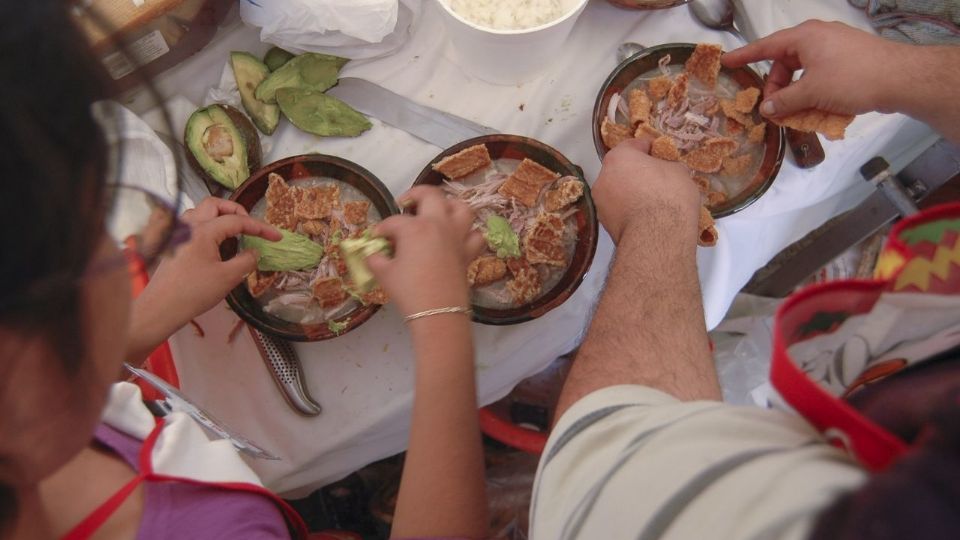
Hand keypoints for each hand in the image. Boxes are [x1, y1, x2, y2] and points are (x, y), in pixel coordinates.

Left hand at [128, 197, 279, 361]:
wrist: (161, 308)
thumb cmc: (194, 292)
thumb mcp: (228, 277)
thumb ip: (246, 261)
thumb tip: (254, 253)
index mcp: (204, 230)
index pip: (237, 221)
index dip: (261, 227)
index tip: (277, 237)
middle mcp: (189, 225)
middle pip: (215, 204)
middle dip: (237, 211)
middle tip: (251, 227)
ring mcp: (178, 233)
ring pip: (201, 212)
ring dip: (220, 216)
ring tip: (235, 232)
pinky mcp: (173, 244)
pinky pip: (193, 224)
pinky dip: (209, 226)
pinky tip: (217, 244)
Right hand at [367, 186, 483, 317]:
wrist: (438, 312)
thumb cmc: (408, 291)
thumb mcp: (384, 274)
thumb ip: (375, 259)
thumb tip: (373, 254)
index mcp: (414, 227)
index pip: (393, 221)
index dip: (382, 229)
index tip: (376, 237)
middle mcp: (439, 224)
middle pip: (431, 195)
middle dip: (416, 194)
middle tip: (406, 203)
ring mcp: (457, 236)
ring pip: (461, 208)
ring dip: (449, 206)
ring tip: (438, 213)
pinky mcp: (469, 252)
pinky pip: (475, 235)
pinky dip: (468, 234)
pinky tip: (458, 238)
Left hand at [593, 138, 698, 243]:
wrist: (657, 238)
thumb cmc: (669, 196)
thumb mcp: (679, 172)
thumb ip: (669, 166)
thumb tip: (668, 171)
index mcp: (618, 157)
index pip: (633, 145)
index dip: (649, 148)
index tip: (659, 153)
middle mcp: (603, 178)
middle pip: (622, 170)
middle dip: (638, 173)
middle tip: (658, 179)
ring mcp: (601, 204)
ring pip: (618, 192)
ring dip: (632, 194)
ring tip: (653, 202)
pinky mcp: (605, 225)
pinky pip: (620, 211)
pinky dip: (631, 212)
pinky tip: (648, 218)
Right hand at [722, 20, 905, 118]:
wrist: (900, 78)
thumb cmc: (852, 78)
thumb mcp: (812, 92)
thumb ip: (785, 101)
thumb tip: (766, 108)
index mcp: (804, 37)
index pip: (766, 46)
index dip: (744, 56)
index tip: (726, 62)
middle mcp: (817, 38)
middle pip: (785, 63)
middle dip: (778, 88)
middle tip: (775, 110)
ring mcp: (835, 48)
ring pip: (804, 72)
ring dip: (797, 94)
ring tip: (797, 115)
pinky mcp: (848, 61)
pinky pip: (821, 76)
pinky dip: (814, 93)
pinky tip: (818, 112)